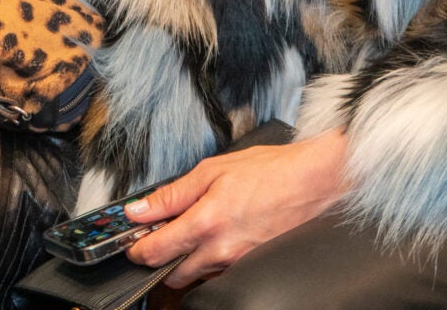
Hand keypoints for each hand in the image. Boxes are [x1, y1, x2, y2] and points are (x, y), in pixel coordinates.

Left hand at [123, 130, 348, 286]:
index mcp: (206, 222)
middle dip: (160, 259)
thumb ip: (172, 194)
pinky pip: (219, 272)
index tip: (132, 242)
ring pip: (196, 275)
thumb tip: (140, 209)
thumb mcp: (212, 170)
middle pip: (171, 274)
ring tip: (192, 231)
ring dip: (185, 260)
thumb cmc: (269, 171)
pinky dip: (209, 261)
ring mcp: (237, 262)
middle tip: (160, 236)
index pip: (155, 251)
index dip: (137, 249)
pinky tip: (214, 237)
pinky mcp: (250, 266)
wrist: (313, 182)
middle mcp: (220, 250)